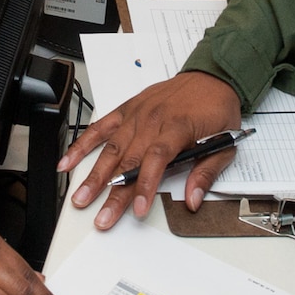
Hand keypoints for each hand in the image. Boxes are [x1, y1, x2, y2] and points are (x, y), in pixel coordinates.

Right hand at [57, 72, 242, 228]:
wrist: (212, 78)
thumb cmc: (217, 109)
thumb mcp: (225, 144)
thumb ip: (206, 173)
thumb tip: (193, 200)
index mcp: (178, 127)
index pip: (156, 160)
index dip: (145, 186)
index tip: (138, 208)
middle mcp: (153, 120)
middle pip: (128, 161)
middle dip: (113, 193)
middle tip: (102, 217)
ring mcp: (137, 114)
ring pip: (111, 148)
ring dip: (94, 175)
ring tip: (81, 197)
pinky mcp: (127, 109)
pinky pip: (101, 127)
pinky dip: (83, 144)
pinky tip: (69, 161)